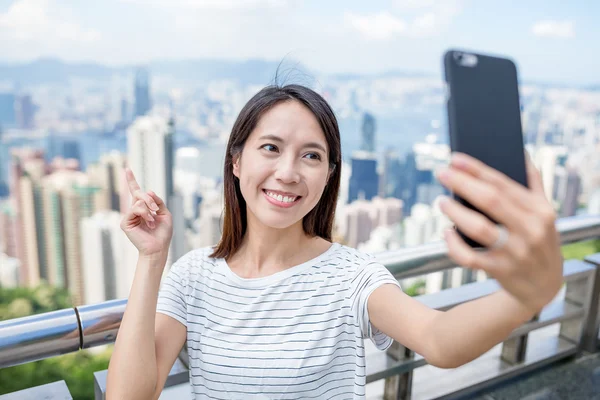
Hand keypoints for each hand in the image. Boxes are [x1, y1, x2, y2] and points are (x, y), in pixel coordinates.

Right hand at [120, 168, 172, 257]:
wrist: (159, 247)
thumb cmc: (162, 233)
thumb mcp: (165, 214)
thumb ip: (158, 201)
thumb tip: (148, 191)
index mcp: (143, 208)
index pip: (136, 192)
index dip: (131, 180)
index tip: (127, 169)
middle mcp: (134, 211)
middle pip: (139, 193)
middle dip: (150, 199)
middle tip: (156, 209)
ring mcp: (129, 216)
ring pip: (138, 201)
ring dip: (149, 209)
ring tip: (152, 221)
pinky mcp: (125, 222)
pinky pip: (135, 209)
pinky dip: (145, 214)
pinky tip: (149, 223)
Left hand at [436, 151, 562, 314]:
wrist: (545, 287)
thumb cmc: (539, 241)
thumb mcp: (545, 213)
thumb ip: (534, 183)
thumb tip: (520, 152)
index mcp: (540, 210)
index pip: (503, 183)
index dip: (476, 169)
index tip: (455, 159)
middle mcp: (530, 229)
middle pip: (490, 200)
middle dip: (463, 184)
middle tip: (442, 173)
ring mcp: (515, 252)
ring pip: (479, 228)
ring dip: (456, 212)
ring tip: (442, 201)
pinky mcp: (500, 271)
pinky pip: (470, 257)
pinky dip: (454, 245)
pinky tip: (446, 232)